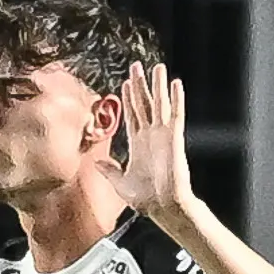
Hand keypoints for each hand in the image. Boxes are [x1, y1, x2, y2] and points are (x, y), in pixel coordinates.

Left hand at [116, 62, 192, 217]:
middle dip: (140, 85)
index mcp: (138, 144)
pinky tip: (175, 84)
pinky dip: (176, 99)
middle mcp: (151, 136)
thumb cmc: (146, 199)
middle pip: (145, 104)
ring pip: (160, 104)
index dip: (129, 98)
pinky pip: (175, 115)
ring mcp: (162, 136)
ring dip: (158, 85)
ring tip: (157, 67)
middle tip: (136, 66)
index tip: (126, 82)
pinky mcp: (173, 139)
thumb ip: (109, 171)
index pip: (133, 114)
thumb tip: (97, 162)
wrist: (162, 208)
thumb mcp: (120, 184)